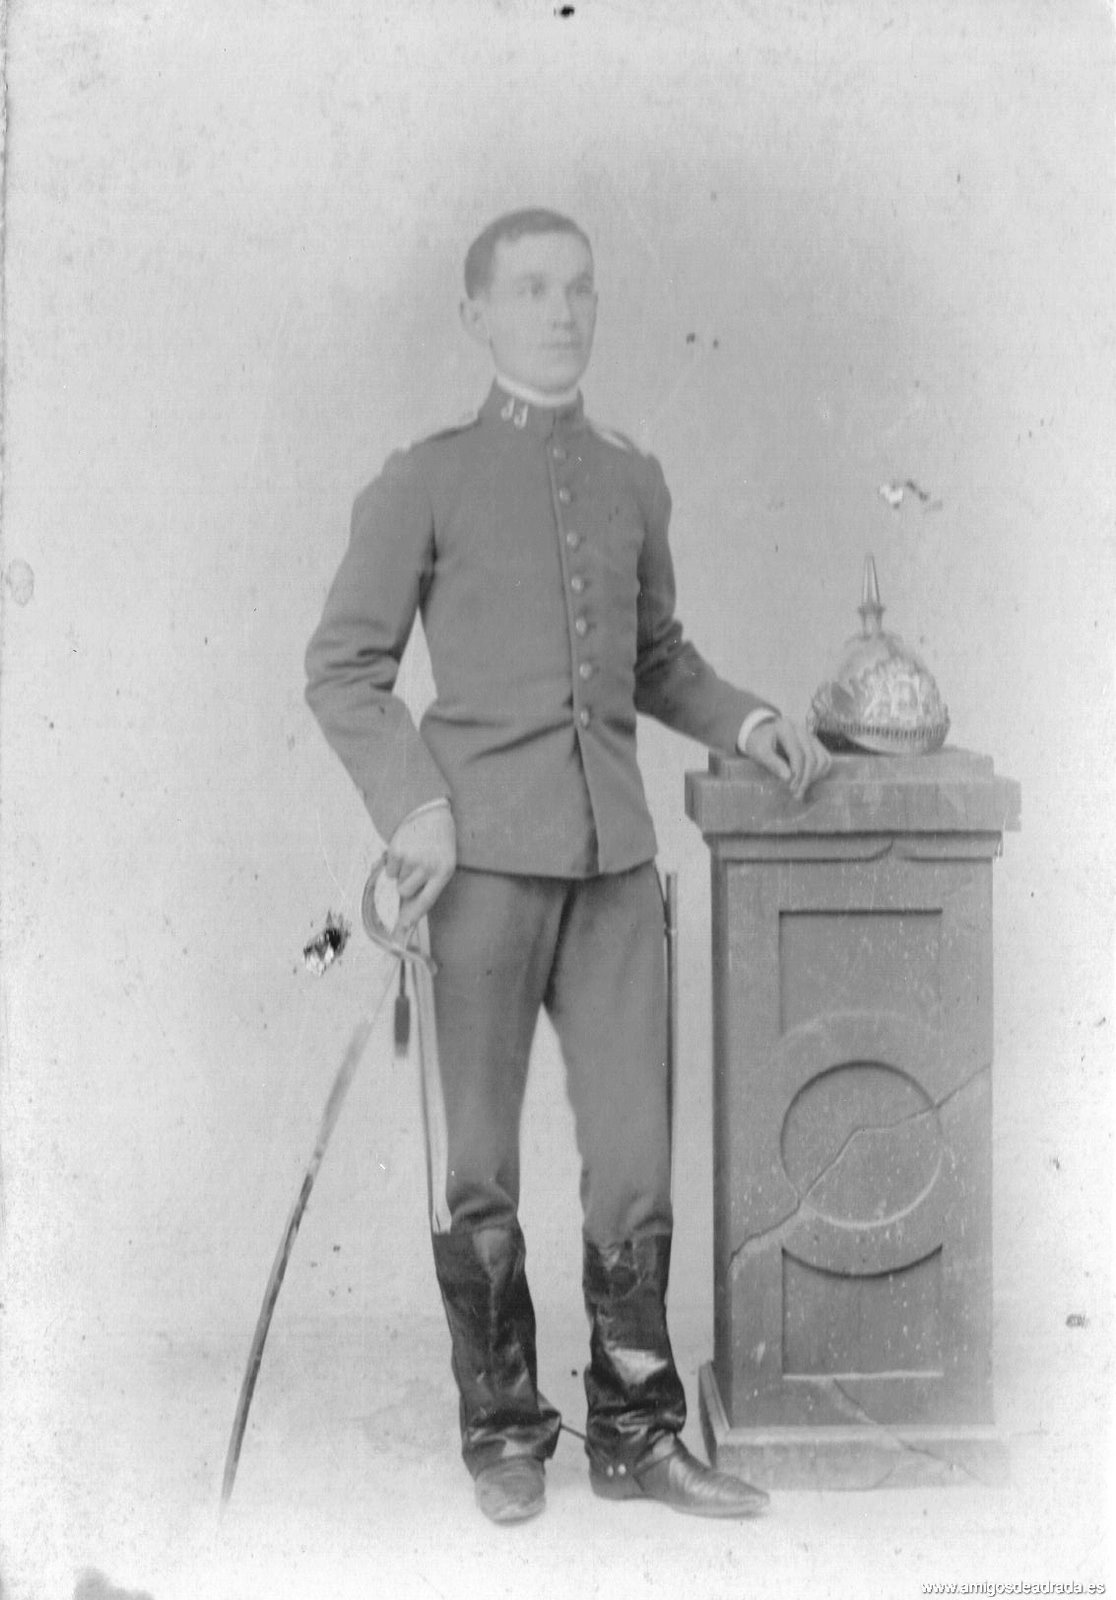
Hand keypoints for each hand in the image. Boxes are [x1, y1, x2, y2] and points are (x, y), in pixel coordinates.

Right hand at [385, 804, 456, 932]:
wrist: (431, 812)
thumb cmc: (438, 844)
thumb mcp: (443, 863)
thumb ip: (428, 885)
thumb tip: (408, 912)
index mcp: (444, 871)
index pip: (427, 900)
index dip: (414, 915)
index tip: (404, 926)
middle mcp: (428, 866)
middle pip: (405, 892)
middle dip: (406, 886)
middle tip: (415, 869)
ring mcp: (411, 858)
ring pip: (397, 881)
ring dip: (402, 873)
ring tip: (413, 855)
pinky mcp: (396, 849)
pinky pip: (389, 870)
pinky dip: (393, 864)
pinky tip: (406, 850)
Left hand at [742, 716, 830, 800]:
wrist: (762, 734)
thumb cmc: (759, 743)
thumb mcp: (760, 753)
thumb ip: (773, 763)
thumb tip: (788, 778)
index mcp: (786, 728)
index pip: (798, 754)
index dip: (796, 773)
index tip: (791, 789)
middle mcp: (802, 730)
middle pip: (812, 758)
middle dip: (805, 779)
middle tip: (796, 794)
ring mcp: (811, 736)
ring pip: (822, 760)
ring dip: (814, 777)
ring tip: (801, 789)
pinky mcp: (816, 744)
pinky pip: (826, 759)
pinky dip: (820, 773)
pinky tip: (808, 781)